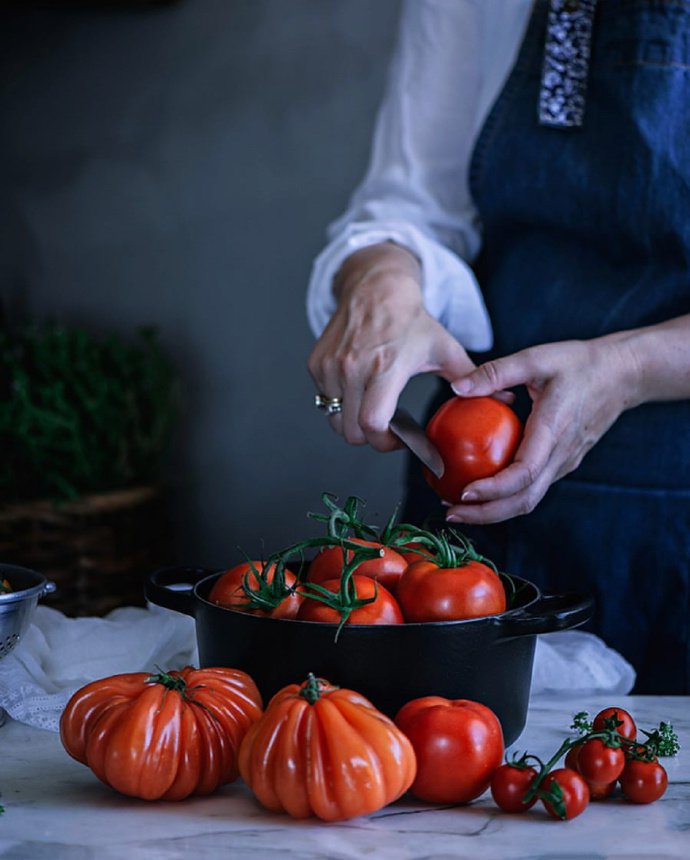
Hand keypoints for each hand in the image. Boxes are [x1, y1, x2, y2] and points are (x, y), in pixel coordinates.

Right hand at [308, 243, 474, 450]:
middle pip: (351, 431)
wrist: (376, 288)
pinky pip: (324, 401)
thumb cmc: (411, 320)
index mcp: (386, 366)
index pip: (372, 423)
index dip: (386, 442)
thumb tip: (506, 397)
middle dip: (371, 439)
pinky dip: (339, 405)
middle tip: (389, 431)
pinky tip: (359, 392)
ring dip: (353, 424)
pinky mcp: (317, 363)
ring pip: (334, 420)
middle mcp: (353, 366)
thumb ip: (472, 378)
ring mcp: (332, 365)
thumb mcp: (445, 349)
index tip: (401, 440)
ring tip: (375, 411)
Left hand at [445, 337, 636, 523]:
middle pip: (524, 500)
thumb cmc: (580, 364)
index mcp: (554, 430)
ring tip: (460, 508)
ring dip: (494, 510)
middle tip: (452, 514)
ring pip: (529, 499)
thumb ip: (496, 373)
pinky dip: (506, 496)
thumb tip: (458, 387)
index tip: (465, 493)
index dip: (494, 489)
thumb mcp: (535, 358)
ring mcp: (564, 463)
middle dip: (486, 513)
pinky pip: (533, 487)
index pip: (524, 473)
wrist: (621, 375)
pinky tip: (482, 488)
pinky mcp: (562, 463)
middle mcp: (561, 454)